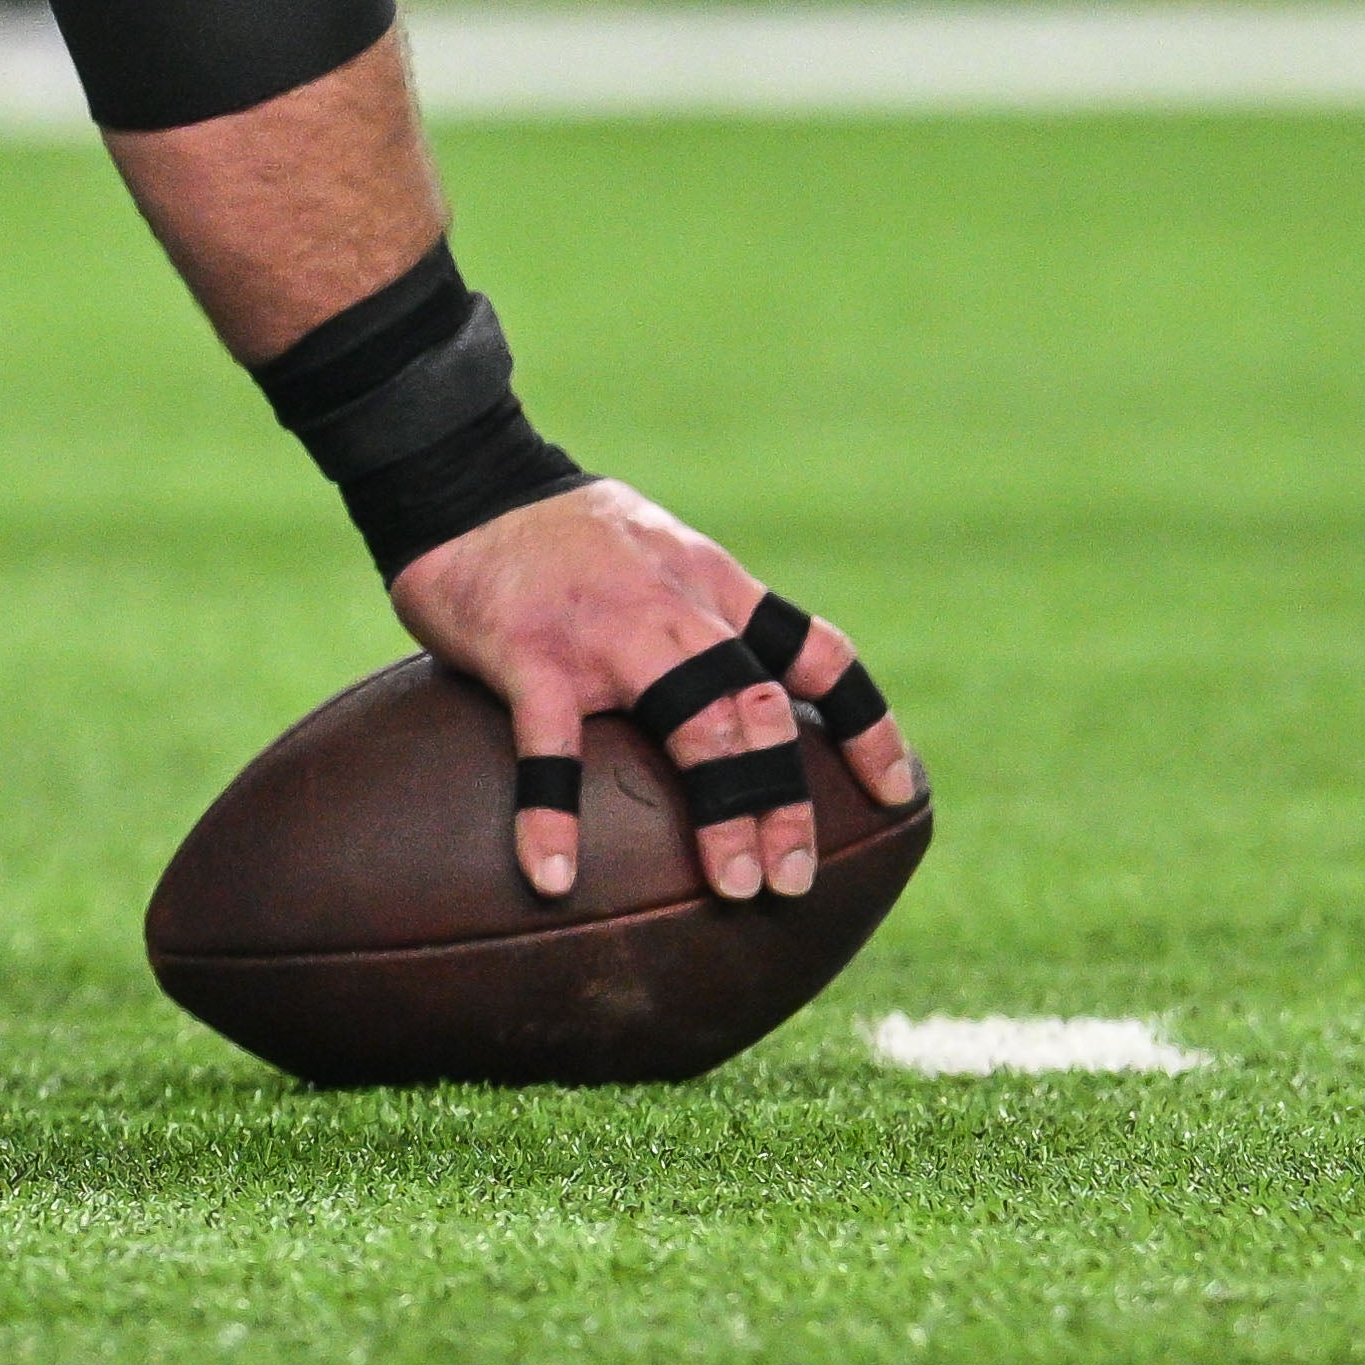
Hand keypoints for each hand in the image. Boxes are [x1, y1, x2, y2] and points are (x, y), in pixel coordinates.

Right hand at [387, 479, 916, 904]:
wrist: (466, 476)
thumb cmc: (560, 536)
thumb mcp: (657, 557)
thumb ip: (697, 617)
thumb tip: (735, 698)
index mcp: (713, 589)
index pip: (814, 653)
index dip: (864, 723)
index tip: (898, 790)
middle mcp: (677, 610)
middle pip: (761, 708)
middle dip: (788, 799)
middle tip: (792, 879)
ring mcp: (608, 632)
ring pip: (695, 722)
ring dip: (723, 810)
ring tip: (735, 888)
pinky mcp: (531, 652)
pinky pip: (550, 747)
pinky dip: (551, 814)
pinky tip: (551, 877)